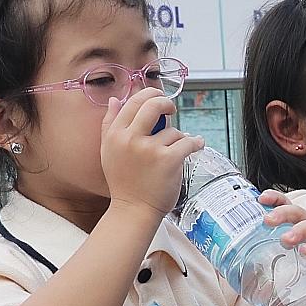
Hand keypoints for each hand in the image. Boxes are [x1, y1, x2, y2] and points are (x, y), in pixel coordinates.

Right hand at [102, 88, 206, 219]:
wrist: (133, 210)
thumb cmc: (123, 182)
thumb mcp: (109, 151)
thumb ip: (110, 124)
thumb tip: (115, 99)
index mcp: (115, 135)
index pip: (133, 102)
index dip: (149, 95)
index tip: (158, 98)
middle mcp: (131, 139)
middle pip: (152, 104)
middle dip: (166, 103)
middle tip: (171, 109)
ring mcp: (151, 149)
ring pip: (173, 130)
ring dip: (178, 138)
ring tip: (174, 151)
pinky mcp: (169, 160)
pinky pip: (188, 142)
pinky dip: (195, 143)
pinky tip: (197, 144)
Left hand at [259, 192, 305, 274]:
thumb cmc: (298, 280)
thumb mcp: (277, 270)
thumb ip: (260, 265)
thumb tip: (232, 268)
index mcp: (296, 227)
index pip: (287, 206)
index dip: (275, 199)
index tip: (262, 200)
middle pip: (298, 212)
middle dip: (283, 213)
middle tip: (268, 221)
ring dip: (299, 229)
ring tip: (286, 240)